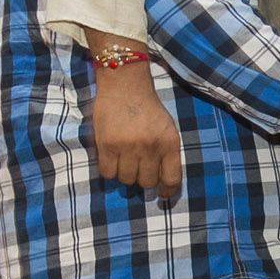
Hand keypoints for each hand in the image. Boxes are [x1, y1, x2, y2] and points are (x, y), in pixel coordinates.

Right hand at [90, 61, 180, 194]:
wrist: (124, 84)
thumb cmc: (147, 107)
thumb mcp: (166, 127)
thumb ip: (166, 152)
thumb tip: (161, 182)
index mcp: (169, 142)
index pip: (172, 178)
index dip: (167, 192)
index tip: (162, 194)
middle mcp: (150, 146)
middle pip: (146, 182)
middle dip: (142, 178)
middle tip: (136, 166)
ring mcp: (128, 146)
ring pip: (126, 180)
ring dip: (124, 173)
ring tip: (123, 158)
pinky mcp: (107, 145)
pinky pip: (108, 173)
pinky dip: (109, 170)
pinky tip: (111, 157)